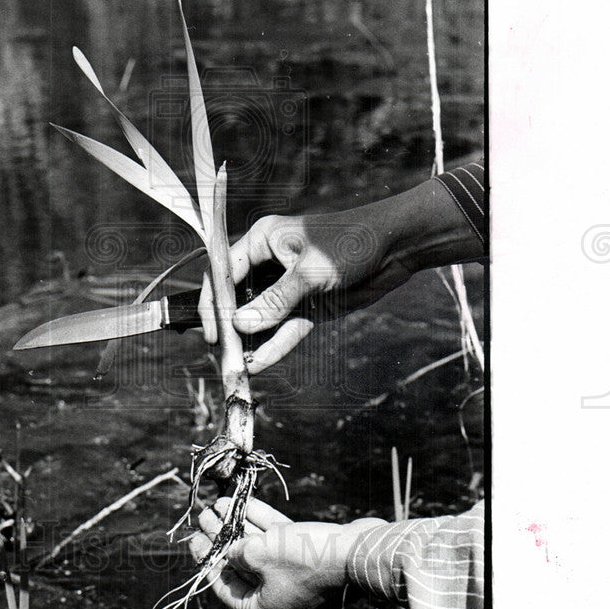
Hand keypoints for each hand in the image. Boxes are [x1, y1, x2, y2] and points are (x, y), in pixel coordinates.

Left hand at [188, 497, 380, 608]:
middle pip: (240, 566)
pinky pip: (276, 541)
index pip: (225, 588)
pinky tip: (242, 502)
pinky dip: (260, 522)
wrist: (357, 551)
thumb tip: (231, 550)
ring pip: (258, 549)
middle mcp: (278, 600)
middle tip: (204, 516)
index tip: (193, 540)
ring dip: (238, 524)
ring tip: (219, 503)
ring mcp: (293, 579)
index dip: (206, 560)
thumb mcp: (259, 554)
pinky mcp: (307, 558)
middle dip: (221, 537)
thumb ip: (236, 552)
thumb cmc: (306, 559)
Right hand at [198, 178, 483, 372]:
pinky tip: (261, 364)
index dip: (214, 301)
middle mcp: (271, 263)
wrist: (396, 247)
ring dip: (252, 341)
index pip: (224, 271)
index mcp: (263, 241)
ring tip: (240, 367)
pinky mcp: (308, 306)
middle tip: (224, 355)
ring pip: (262, 318)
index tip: (213, 331)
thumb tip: (239, 325)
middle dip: (231, 326)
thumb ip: (275, 300)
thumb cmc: (351, 243)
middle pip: (239, 298)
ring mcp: (289, 287)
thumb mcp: (310, 271)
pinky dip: (275, 346)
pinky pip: (286, 329)